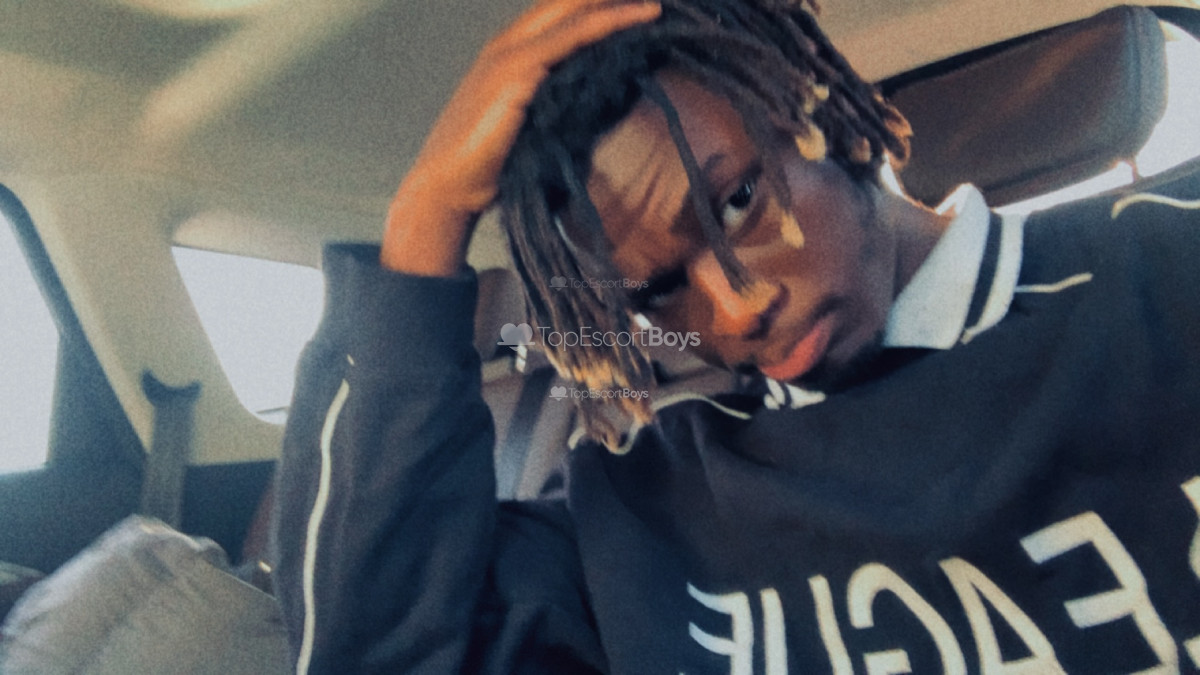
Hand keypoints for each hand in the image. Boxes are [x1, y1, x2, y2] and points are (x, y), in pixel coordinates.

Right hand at [382, 0, 660, 275]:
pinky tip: (639, 17)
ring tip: (656, 1)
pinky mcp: (516, 72)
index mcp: (510, 53)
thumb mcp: (527, 128)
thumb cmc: (487, 167)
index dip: (598, 4)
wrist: (447, 187)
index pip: (560, 15)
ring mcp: (510, 55)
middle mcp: (509, 44)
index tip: (642, 5)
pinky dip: (608, 21)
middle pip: (566, 1)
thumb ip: (553, 109)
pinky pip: (573, 37)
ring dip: (616, 1)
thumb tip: (595, 112)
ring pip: (573, 10)